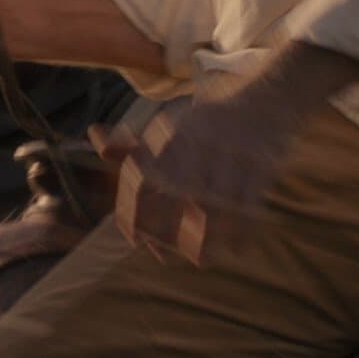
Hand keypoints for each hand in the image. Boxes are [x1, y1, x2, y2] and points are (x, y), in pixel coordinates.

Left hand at [89, 89, 295, 266]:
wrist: (263, 99)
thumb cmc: (206, 122)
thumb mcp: (167, 125)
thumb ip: (132, 142)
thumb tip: (94, 135)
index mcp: (168, 133)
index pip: (140, 179)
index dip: (134, 214)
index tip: (135, 239)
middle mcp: (195, 141)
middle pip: (172, 197)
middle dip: (166, 233)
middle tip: (165, 254)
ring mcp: (230, 154)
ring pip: (211, 208)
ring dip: (204, 240)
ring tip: (200, 258)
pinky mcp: (260, 165)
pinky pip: (247, 208)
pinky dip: (240, 232)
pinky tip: (234, 246)